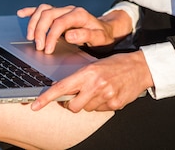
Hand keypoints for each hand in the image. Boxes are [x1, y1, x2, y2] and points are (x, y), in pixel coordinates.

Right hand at [17, 4, 131, 53]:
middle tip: (39, 48)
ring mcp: (62, 10)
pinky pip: (42, 9)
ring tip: (30, 38)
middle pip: (48, 14)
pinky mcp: (57, 13)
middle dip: (40, 31)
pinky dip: (31, 11)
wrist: (106, 30)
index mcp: (79, 14)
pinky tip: (21, 14)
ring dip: (34, 23)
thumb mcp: (100, 38)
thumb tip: (69, 35)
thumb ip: (86, 35)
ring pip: (43, 10)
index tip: (47, 50)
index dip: (51, 35)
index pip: (59, 22)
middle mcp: (69, 9)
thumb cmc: (102, 36)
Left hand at [30, 51, 151, 111]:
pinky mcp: (114, 105)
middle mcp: (96, 85)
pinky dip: (99, 104)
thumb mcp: (95, 65)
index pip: (62, 87)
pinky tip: (107, 93)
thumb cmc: (116, 63)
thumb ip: (81, 78)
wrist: (140, 67)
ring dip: (87, 103)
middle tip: (75, 95)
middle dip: (70, 103)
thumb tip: (65, 90)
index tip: (35, 105)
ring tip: (97, 90)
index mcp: (88, 72)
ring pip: (85, 109)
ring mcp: (106, 97)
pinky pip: (99, 110)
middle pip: (72, 105)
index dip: (46, 98)